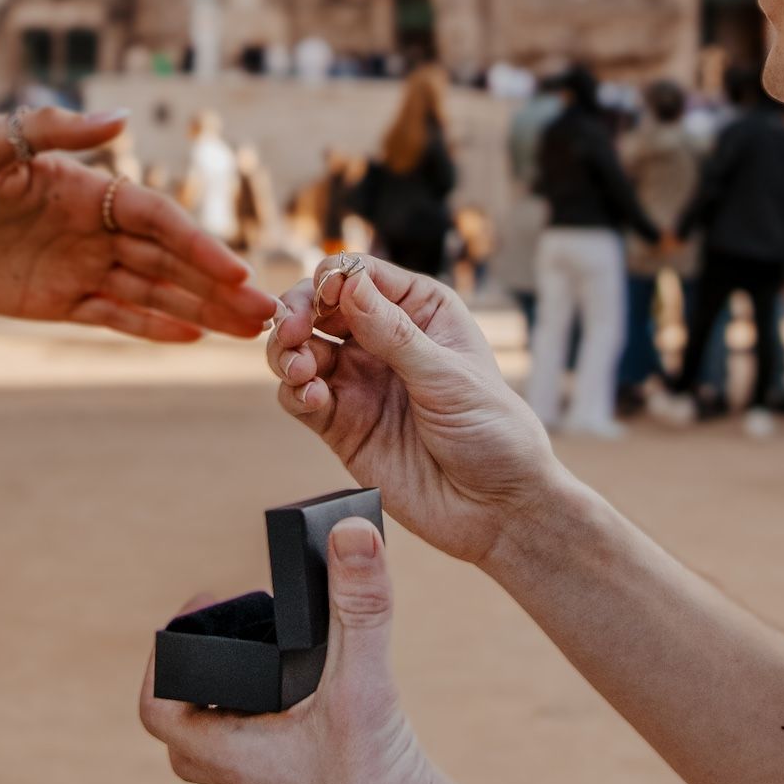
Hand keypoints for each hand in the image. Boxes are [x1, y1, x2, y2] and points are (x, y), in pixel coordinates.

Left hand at [0, 107, 275, 341]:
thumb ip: (55, 129)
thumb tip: (121, 119)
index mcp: (84, 187)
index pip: (155, 218)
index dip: (197, 244)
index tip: (234, 270)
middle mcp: (91, 227)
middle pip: (169, 259)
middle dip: (218, 285)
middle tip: (267, 312)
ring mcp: (77, 266)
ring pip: (152, 291)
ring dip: (200, 309)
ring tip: (248, 331)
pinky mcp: (54, 300)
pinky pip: (111, 316)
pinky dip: (150, 327)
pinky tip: (191, 337)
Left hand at [141, 516, 501, 783]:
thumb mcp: (364, 696)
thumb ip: (360, 614)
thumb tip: (351, 536)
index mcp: (238, 759)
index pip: (162, 716)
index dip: (159, 666)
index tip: (194, 613)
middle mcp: (263, 772)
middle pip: (199, 731)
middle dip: (204, 681)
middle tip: (236, 626)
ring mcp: (305, 779)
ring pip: (257, 736)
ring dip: (261, 691)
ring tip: (294, 636)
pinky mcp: (351, 778)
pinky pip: (314, 738)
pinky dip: (320, 700)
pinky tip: (355, 671)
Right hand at [268, 258, 570, 568]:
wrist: (496, 508)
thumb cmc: (492, 433)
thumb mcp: (449, 377)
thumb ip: (395, 333)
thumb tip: (348, 282)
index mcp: (420, 311)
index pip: (362, 275)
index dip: (333, 279)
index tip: (323, 297)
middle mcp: (383, 340)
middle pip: (320, 307)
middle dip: (298, 312)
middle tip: (292, 331)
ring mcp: (359, 381)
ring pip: (301, 349)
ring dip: (288, 352)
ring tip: (301, 369)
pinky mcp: (342, 424)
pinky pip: (300, 397)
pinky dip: (295, 392)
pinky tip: (313, 398)